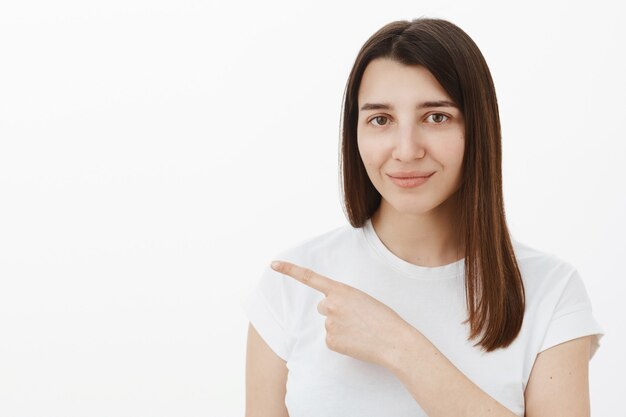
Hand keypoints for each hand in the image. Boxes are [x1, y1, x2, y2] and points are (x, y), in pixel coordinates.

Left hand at [270, 260, 413, 367]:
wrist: (394, 342)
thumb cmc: (383, 319)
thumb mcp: (362, 299)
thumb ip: (342, 299)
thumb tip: (328, 312)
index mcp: (340, 290)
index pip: (309, 277)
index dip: (289, 270)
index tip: (273, 264)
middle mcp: (330, 305)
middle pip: (323, 307)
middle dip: (335, 311)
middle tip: (356, 318)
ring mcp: (329, 324)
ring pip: (329, 324)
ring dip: (341, 327)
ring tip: (360, 330)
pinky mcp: (330, 342)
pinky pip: (331, 340)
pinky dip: (342, 342)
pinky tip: (356, 342)